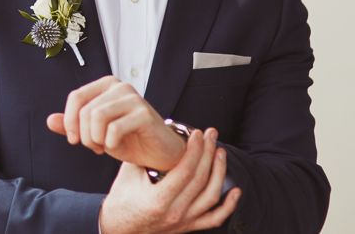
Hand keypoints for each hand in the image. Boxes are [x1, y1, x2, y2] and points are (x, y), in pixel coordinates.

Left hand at [47, 75, 184, 170]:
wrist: (158, 154)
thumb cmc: (127, 139)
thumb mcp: (94, 132)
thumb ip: (72, 125)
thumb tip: (49, 120)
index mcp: (106, 85)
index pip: (75, 97)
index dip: (69, 121)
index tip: (74, 140)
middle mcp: (119, 86)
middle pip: (85, 110)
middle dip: (84, 135)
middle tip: (95, 147)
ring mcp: (133, 97)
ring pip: (97, 117)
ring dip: (96, 139)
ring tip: (104, 147)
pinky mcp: (144, 113)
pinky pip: (114, 129)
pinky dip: (111, 144)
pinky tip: (118, 147)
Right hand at [99, 128, 241, 233]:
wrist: (119, 228)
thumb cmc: (121, 199)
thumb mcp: (128, 173)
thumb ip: (144, 154)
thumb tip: (158, 131)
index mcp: (158, 200)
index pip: (185, 171)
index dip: (194, 150)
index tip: (197, 134)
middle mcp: (175, 213)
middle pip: (200, 180)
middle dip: (208, 153)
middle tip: (211, 134)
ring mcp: (184, 222)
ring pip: (211, 196)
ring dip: (219, 172)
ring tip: (220, 152)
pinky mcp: (188, 227)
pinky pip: (214, 218)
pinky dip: (228, 206)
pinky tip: (236, 191)